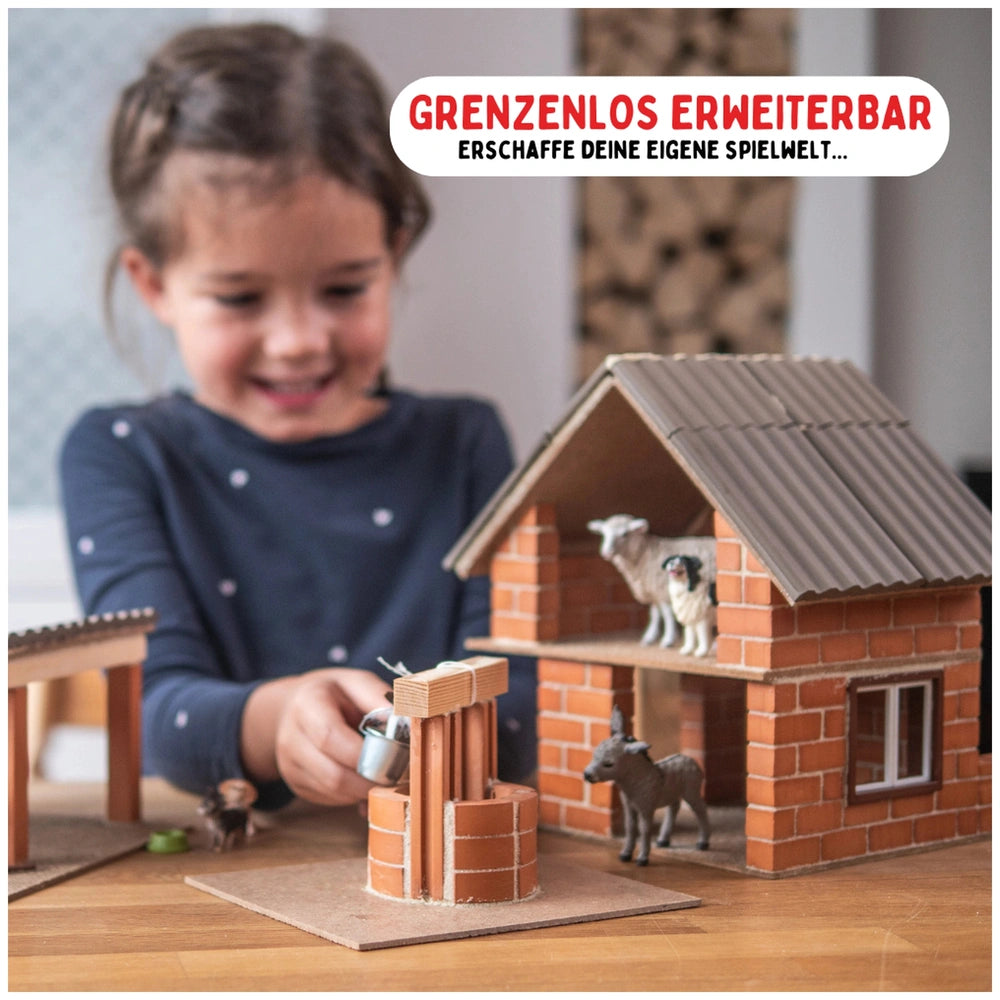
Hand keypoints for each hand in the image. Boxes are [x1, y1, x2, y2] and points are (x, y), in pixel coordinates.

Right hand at [242, 668, 390, 804]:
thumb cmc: (335, 694)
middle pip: (333, 774)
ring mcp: (290, 766)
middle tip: (399, 774)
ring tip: (387, 775)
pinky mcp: (297, 785)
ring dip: (365, 789)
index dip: (365, 753)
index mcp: (306, 705)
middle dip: (371, 778)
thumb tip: (406, 723)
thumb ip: (380, 699)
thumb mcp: (358, 683)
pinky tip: (366, 777)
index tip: (395, 755)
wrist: (297, 707)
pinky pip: (331, 799)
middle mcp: (290, 738)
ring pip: (334, 792)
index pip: (330, 737)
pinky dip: (354, 794)